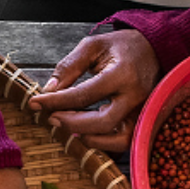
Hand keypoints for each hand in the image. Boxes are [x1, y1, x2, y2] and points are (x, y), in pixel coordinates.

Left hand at [30, 28, 159, 152]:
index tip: (36, 103)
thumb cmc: (122, 46)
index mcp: (122, 74)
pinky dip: (105, 142)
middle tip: (51, 117)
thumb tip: (49, 90)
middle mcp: (136, 96)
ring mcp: (143, 111)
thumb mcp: (92, 46)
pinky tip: (86, 132)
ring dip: (90, 138)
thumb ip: (69, 66)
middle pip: (101, 122)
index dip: (56, 101)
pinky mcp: (144, 120)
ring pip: (117, 139)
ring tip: (69, 126)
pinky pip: (125, 141)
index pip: (84, 95)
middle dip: (71, 123)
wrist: (154, 48)